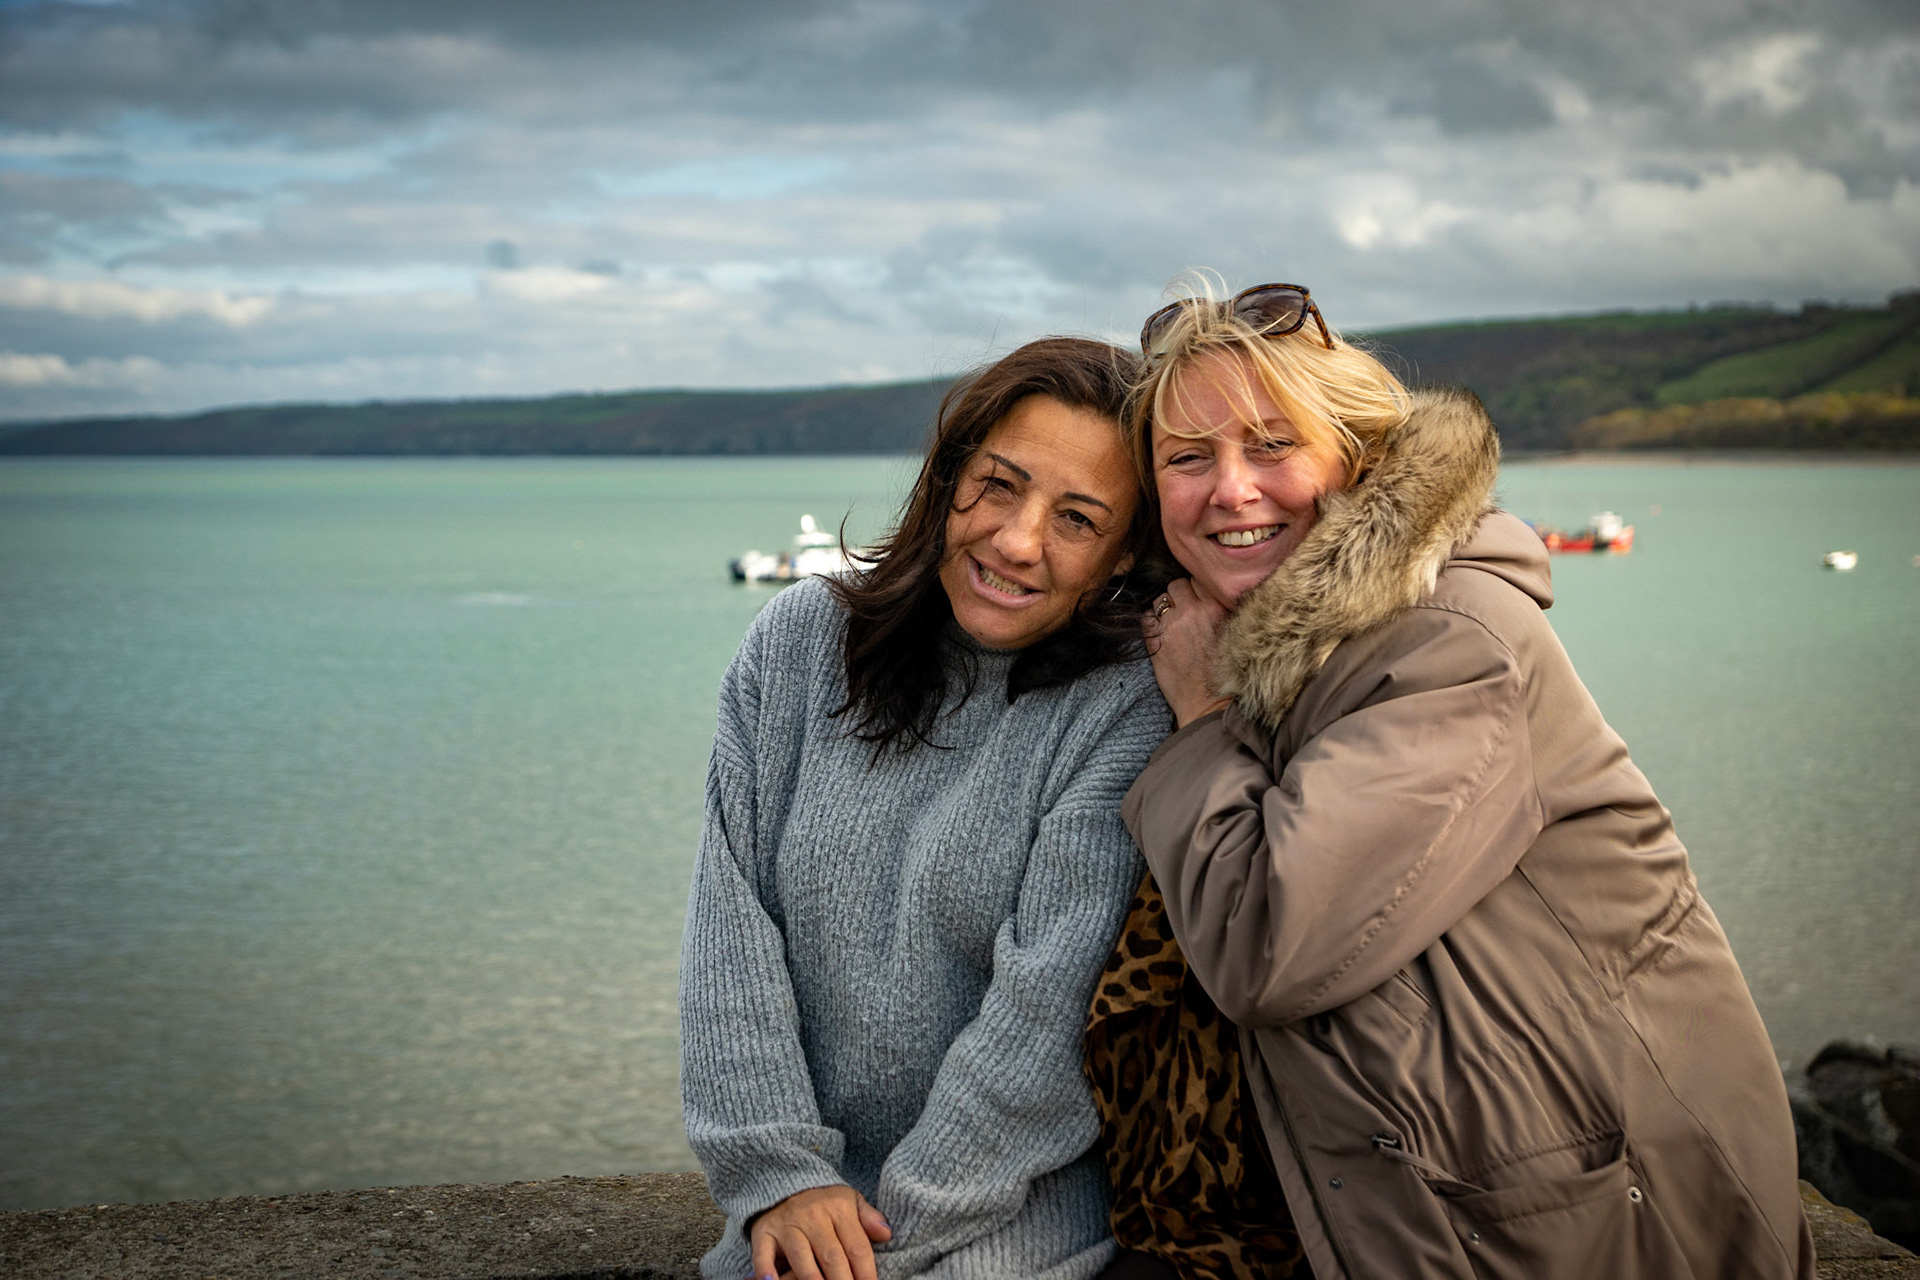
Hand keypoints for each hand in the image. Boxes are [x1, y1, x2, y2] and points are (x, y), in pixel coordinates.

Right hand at [748, 1184, 891, 1279]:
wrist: (781, 1177)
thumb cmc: (822, 1199)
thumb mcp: (849, 1200)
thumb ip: (868, 1218)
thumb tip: (887, 1234)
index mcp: (839, 1208)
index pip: (857, 1247)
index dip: (867, 1273)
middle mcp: (813, 1216)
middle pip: (832, 1257)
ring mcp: (787, 1224)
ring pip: (802, 1258)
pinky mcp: (764, 1231)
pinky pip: (763, 1253)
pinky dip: (766, 1270)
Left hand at [1146, 579, 1231, 727]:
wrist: (1210, 704)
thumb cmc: (1227, 671)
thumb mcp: (1235, 632)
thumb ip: (1223, 609)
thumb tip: (1214, 592)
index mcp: (1217, 607)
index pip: (1201, 580)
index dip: (1200, 590)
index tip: (1201, 602)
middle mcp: (1193, 611)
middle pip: (1178, 584)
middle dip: (1181, 595)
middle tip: (1186, 611)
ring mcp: (1171, 625)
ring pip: (1160, 598)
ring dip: (1165, 607)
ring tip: (1173, 623)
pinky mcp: (1154, 641)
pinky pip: (1145, 617)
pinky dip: (1150, 621)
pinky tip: (1160, 632)